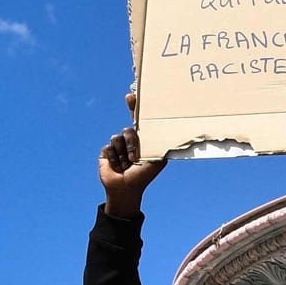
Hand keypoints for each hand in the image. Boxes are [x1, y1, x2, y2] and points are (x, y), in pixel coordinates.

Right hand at [98, 91, 165, 218]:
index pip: (138, 120)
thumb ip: (163, 147)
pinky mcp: (106, 151)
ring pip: (118, 138)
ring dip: (124, 155)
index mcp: (142, 140)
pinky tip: (118, 167)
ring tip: (128, 166)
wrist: (126, 188)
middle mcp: (129, 140)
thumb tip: (179, 136)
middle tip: (134, 157)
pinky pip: (109, 147)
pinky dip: (115, 158)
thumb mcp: (157, 161)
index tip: (131, 96)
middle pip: (128, 129)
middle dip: (131, 143)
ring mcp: (117, 145)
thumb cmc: (144, 176)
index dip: (134, 107)